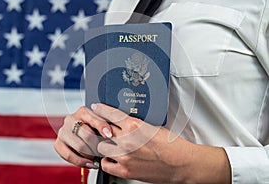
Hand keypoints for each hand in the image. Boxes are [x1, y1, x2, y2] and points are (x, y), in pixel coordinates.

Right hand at [54, 106, 112, 168]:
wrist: (81, 132)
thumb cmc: (94, 128)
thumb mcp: (101, 123)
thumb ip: (105, 125)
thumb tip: (108, 134)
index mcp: (83, 111)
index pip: (94, 120)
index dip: (102, 128)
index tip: (109, 135)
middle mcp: (70, 119)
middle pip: (87, 136)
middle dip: (98, 145)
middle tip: (103, 150)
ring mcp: (62, 131)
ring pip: (79, 147)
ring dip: (91, 155)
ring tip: (97, 156)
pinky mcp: (58, 144)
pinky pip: (69, 156)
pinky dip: (81, 162)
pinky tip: (89, 163)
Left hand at [91, 103, 230, 183]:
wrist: (181, 164)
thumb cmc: (171, 145)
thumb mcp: (153, 127)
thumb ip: (136, 124)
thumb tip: (123, 122)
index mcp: (135, 125)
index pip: (111, 114)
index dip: (101, 109)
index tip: (96, 107)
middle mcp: (127, 140)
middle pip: (103, 130)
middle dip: (102, 129)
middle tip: (103, 129)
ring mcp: (125, 156)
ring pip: (101, 147)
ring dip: (104, 145)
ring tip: (111, 145)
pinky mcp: (126, 170)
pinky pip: (106, 164)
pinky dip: (107, 161)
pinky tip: (113, 158)